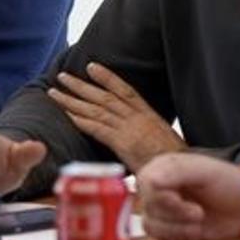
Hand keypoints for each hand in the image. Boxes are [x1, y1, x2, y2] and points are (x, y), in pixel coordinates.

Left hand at [49, 62, 185, 171]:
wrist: (184, 172)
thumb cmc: (175, 162)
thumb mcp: (162, 142)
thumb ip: (146, 138)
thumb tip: (136, 142)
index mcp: (148, 115)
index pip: (124, 90)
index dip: (107, 78)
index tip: (91, 67)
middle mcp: (137, 117)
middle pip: (104, 97)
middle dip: (81, 86)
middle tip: (63, 76)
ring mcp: (129, 129)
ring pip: (96, 109)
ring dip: (73, 99)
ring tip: (55, 91)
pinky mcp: (123, 143)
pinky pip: (97, 128)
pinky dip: (81, 120)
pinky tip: (67, 114)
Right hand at [139, 153, 239, 239]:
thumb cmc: (229, 182)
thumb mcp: (205, 171)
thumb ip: (176, 172)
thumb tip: (150, 180)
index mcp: (163, 169)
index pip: (146, 183)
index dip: (161, 196)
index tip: (180, 200)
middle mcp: (160, 190)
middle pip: (149, 207)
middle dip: (176, 214)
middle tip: (199, 213)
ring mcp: (165, 212)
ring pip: (151, 226)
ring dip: (176, 230)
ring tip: (198, 226)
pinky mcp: (172, 231)